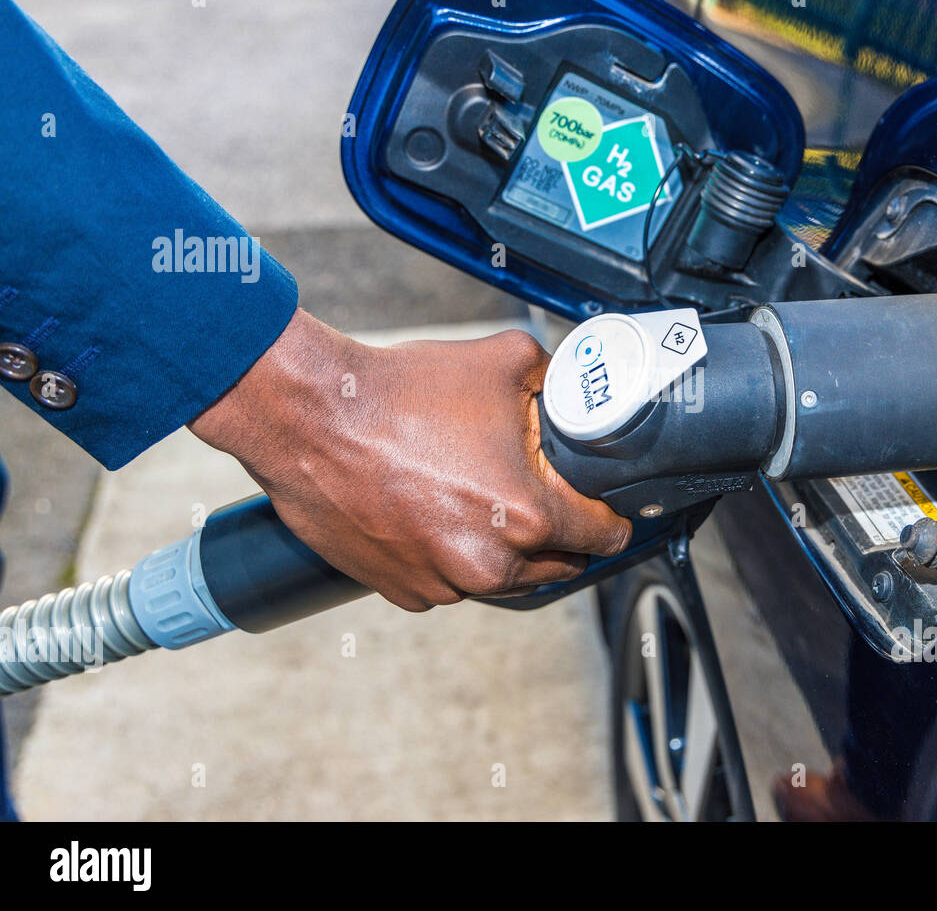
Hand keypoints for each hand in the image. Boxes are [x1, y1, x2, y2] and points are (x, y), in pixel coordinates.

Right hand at [189, 309, 631, 610]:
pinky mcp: (404, 592)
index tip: (601, 500)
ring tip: (473, 492)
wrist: (310, 417)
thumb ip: (558, 384)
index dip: (610, 512)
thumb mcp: (505, 362)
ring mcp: (443, 584)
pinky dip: (452, 555)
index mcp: (528, 517)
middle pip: (560, 563)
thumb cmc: (399, 393)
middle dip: (556, 529)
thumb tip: (579, 395)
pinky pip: (451, 582)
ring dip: (502, 547)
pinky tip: (434, 510)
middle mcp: (489, 564)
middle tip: (532, 487)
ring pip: (503, 577)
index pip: (606, 536)